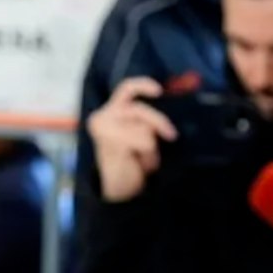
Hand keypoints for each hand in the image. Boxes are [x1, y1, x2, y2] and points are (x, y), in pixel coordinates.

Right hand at [86, 77, 176, 202]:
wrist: (118, 187)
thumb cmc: (130, 159)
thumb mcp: (138, 132)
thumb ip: (144, 118)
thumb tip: (166, 98)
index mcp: (108, 111)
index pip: (127, 89)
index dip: (143, 85)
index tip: (159, 91)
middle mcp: (102, 117)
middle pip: (141, 110)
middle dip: (159, 123)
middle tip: (171, 135)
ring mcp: (104, 130)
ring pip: (144, 129)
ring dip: (150, 146)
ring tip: (143, 158)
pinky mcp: (112, 143)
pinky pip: (144, 142)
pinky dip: (148, 155)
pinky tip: (140, 163)